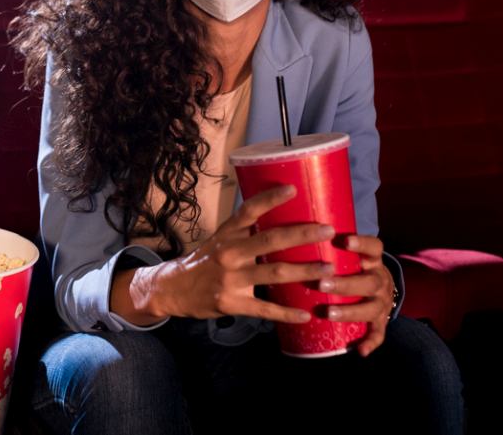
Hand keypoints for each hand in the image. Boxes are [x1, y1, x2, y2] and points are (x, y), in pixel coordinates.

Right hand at [119, 185, 336, 324]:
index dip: (270, 199)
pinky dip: (287, 312)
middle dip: (302, 234)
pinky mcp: (232, 303)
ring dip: (304, 271)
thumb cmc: (204, 260)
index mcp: (227, 233)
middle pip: (270, 240)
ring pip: (274, 273)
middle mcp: (229, 253)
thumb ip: (245, 231)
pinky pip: (264, 308)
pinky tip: (305, 313)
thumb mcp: (220, 239)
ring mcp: (231, 279)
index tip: (294, 189)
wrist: (173, 288)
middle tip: (328, 230)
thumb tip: (283, 218)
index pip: (249, 211)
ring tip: (329, 269)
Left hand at [317, 234, 394, 357]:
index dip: (362, 244)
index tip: (344, 240)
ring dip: (350, 312)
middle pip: (369, 282)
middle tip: (322, 283)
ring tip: (329, 314)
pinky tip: (359, 350)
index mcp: (372, 261)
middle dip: (345, 284)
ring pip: (371, 308)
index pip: (374, 248)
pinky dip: (370, 342)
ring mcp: (382, 302)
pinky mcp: (381, 321)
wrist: (381, 286)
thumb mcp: (350, 255)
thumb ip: (327, 248)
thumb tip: (286, 237)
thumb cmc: (354, 267)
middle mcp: (380, 280)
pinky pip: (378, 334)